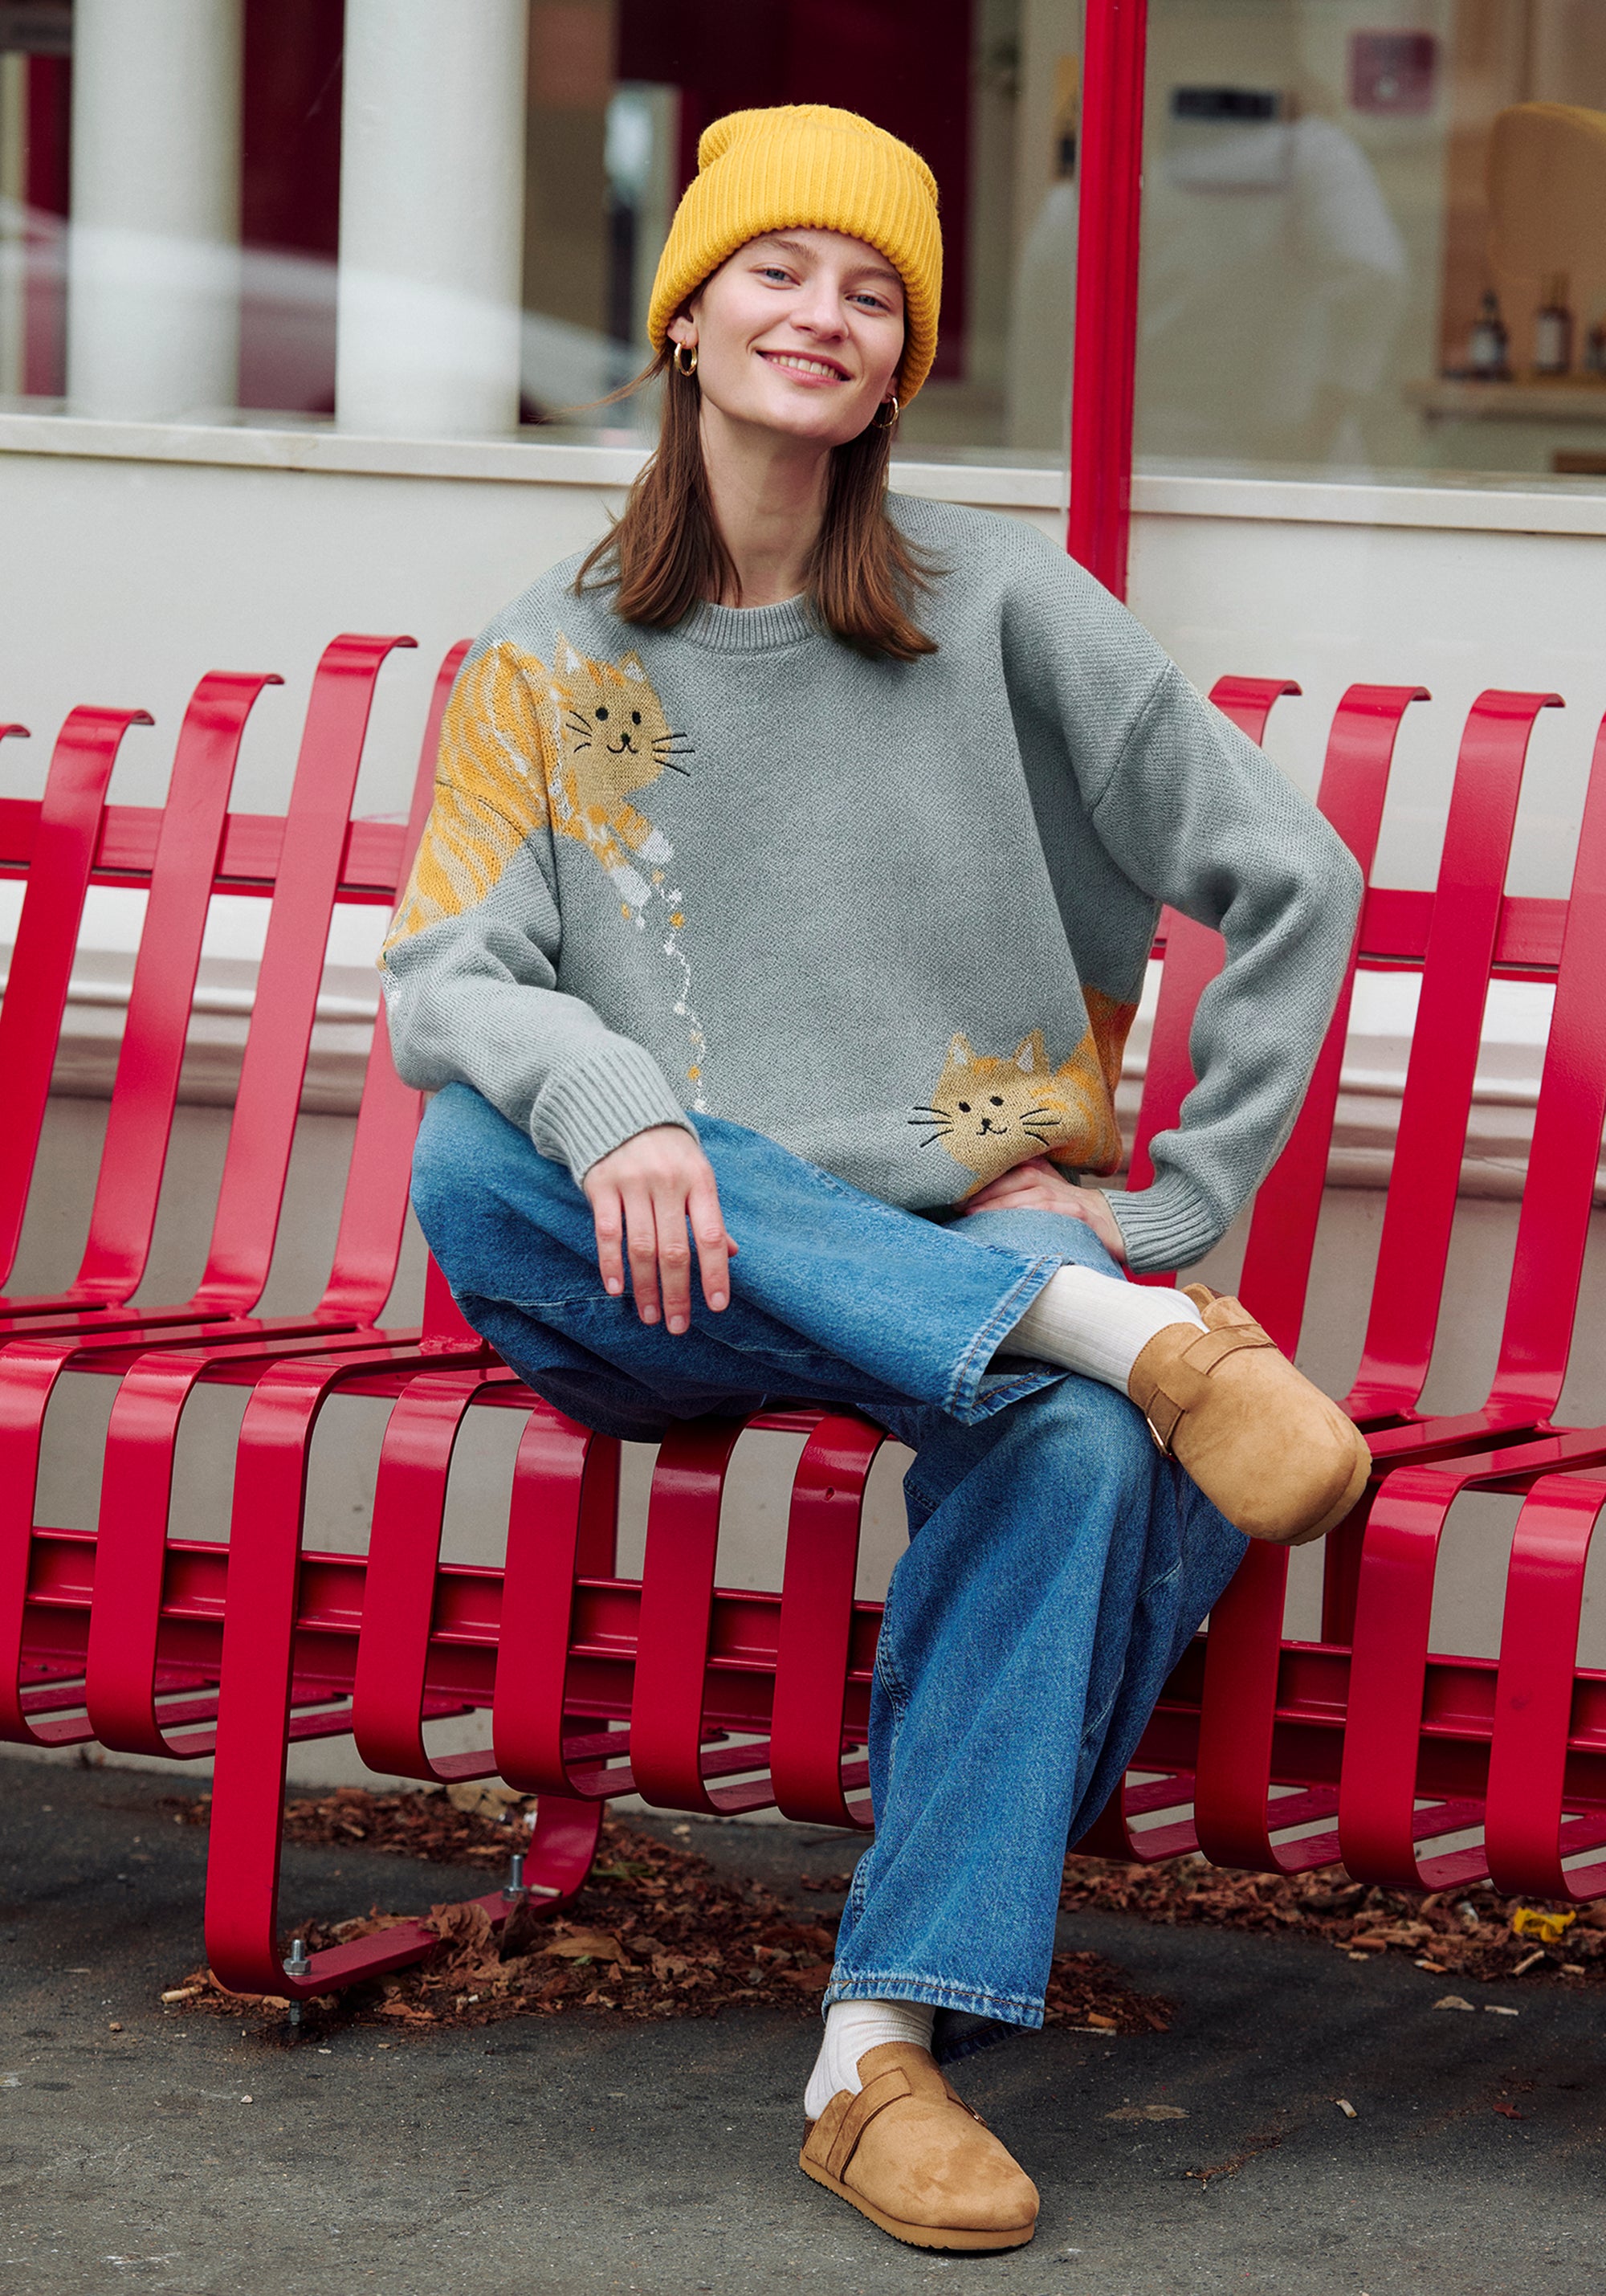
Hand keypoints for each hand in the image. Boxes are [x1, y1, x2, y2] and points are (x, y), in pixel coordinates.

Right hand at [582, 1125, 736, 1332]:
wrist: (622, 1109)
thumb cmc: (668, 1152)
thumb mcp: (697, 1174)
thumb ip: (710, 1215)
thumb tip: (732, 1255)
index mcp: (699, 1181)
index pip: (711, 1235)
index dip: (715, 1272)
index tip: (717, 1306)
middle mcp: (668, 1182)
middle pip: (674, 1249)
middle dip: (677, 1292)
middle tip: (678, 1325)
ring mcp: (633, 1183)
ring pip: (641, 1246)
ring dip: (645, 1287)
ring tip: (650, 1315)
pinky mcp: (601, 1184)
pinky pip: (606, 1232)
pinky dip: (611, 1264)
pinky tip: (617, 1289)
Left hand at [960, 1157, 1127, 1263]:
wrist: (1114, 1226)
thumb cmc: (1067, 1214)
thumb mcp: (1041, 1195)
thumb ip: (1012, 1192)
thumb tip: (967, 1204)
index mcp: (1040, 1172)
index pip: (1008, 1167)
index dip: (982, 1177)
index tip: (955, 1189)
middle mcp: (1052, 1180)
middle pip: (1014, 1177)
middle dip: (984, 1190)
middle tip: (957, 1203)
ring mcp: (1067, 1197)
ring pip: (1029, 1195)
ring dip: (999, 1204)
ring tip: (973, 1214)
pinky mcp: (1079, 1215)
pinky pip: (1050, 1213)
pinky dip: (1028, 1217)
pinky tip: (1010, 1225)